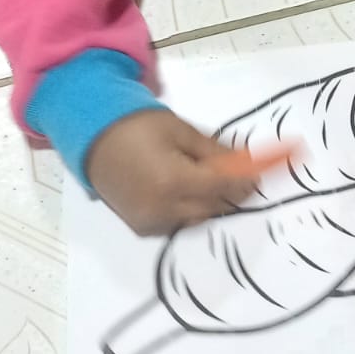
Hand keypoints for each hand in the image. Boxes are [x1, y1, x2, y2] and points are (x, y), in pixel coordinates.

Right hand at [86, 110, 256, 237]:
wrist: (92, 136)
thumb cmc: (138, 126)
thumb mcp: (181, 130)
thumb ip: (215, 152)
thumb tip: (246, 164)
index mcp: (174, 180)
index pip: (224, 188)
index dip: (247, 181)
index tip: (262, 174)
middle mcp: (162, 208)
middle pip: (214, 208)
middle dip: (232, 193)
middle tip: (243, 177)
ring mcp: (150, 222)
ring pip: (198, 219)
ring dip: (212, 202)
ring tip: (215, 181)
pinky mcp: (141, 227)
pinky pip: (178, 223)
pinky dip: (190, 210)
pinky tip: (191, 191)